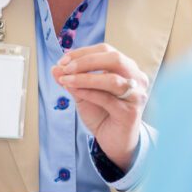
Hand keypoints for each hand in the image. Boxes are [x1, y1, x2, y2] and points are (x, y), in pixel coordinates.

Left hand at [52, 43, 148, 169]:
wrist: (114, 140)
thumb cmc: (102, 113)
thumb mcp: (82, 93)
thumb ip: (71, 80)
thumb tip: (55, 68)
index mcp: (127, 68)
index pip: (106, 50)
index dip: (82, 53)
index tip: (62, 60)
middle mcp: (136, 79)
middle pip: (114, 59)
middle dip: (86, 61)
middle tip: (65, 68)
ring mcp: (136, 96)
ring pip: (111, 79)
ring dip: (84, 78)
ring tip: (65, 80)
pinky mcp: (130, 113)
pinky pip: (108, 99)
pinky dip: (89, 93)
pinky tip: (75, 92)